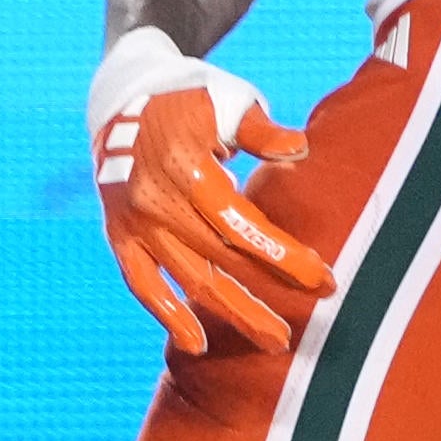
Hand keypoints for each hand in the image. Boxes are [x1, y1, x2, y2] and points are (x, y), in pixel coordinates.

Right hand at [91, 26, 329, 354]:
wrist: (122, 96)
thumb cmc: (191, 97)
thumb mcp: (230, 101)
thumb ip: (262, 131)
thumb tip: (300, 150)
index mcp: (185, 166)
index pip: (242, 224)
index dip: (283, 256)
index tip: (322, 280)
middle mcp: (156, 200)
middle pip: (220, 259)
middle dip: (266, 294)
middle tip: (306, 323)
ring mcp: (134, 222)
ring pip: (188, 279)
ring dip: (231, 313)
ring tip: (271, 340)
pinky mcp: (119, 234)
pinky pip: (142, 283)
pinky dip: (167, 315)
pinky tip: (198, 345)